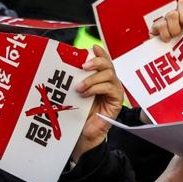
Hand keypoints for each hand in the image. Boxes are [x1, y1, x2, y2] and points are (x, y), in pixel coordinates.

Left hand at [72, 45, 123, 162]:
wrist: (83, 133)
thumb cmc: (79, 113)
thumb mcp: (75, 93)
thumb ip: (75, 80)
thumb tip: (66, 66)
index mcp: (100, 78)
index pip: (103, 60)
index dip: (100, 53)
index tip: (92, 48)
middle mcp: (109, 82)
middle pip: (108, 64)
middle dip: (96, 61)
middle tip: (82, 65)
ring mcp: (114, 90)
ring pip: (109, 74)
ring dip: (92, 78)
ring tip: (80, 87)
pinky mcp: (117, 100)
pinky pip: (110, 87)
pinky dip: (96, 88)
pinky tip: (85, 93)